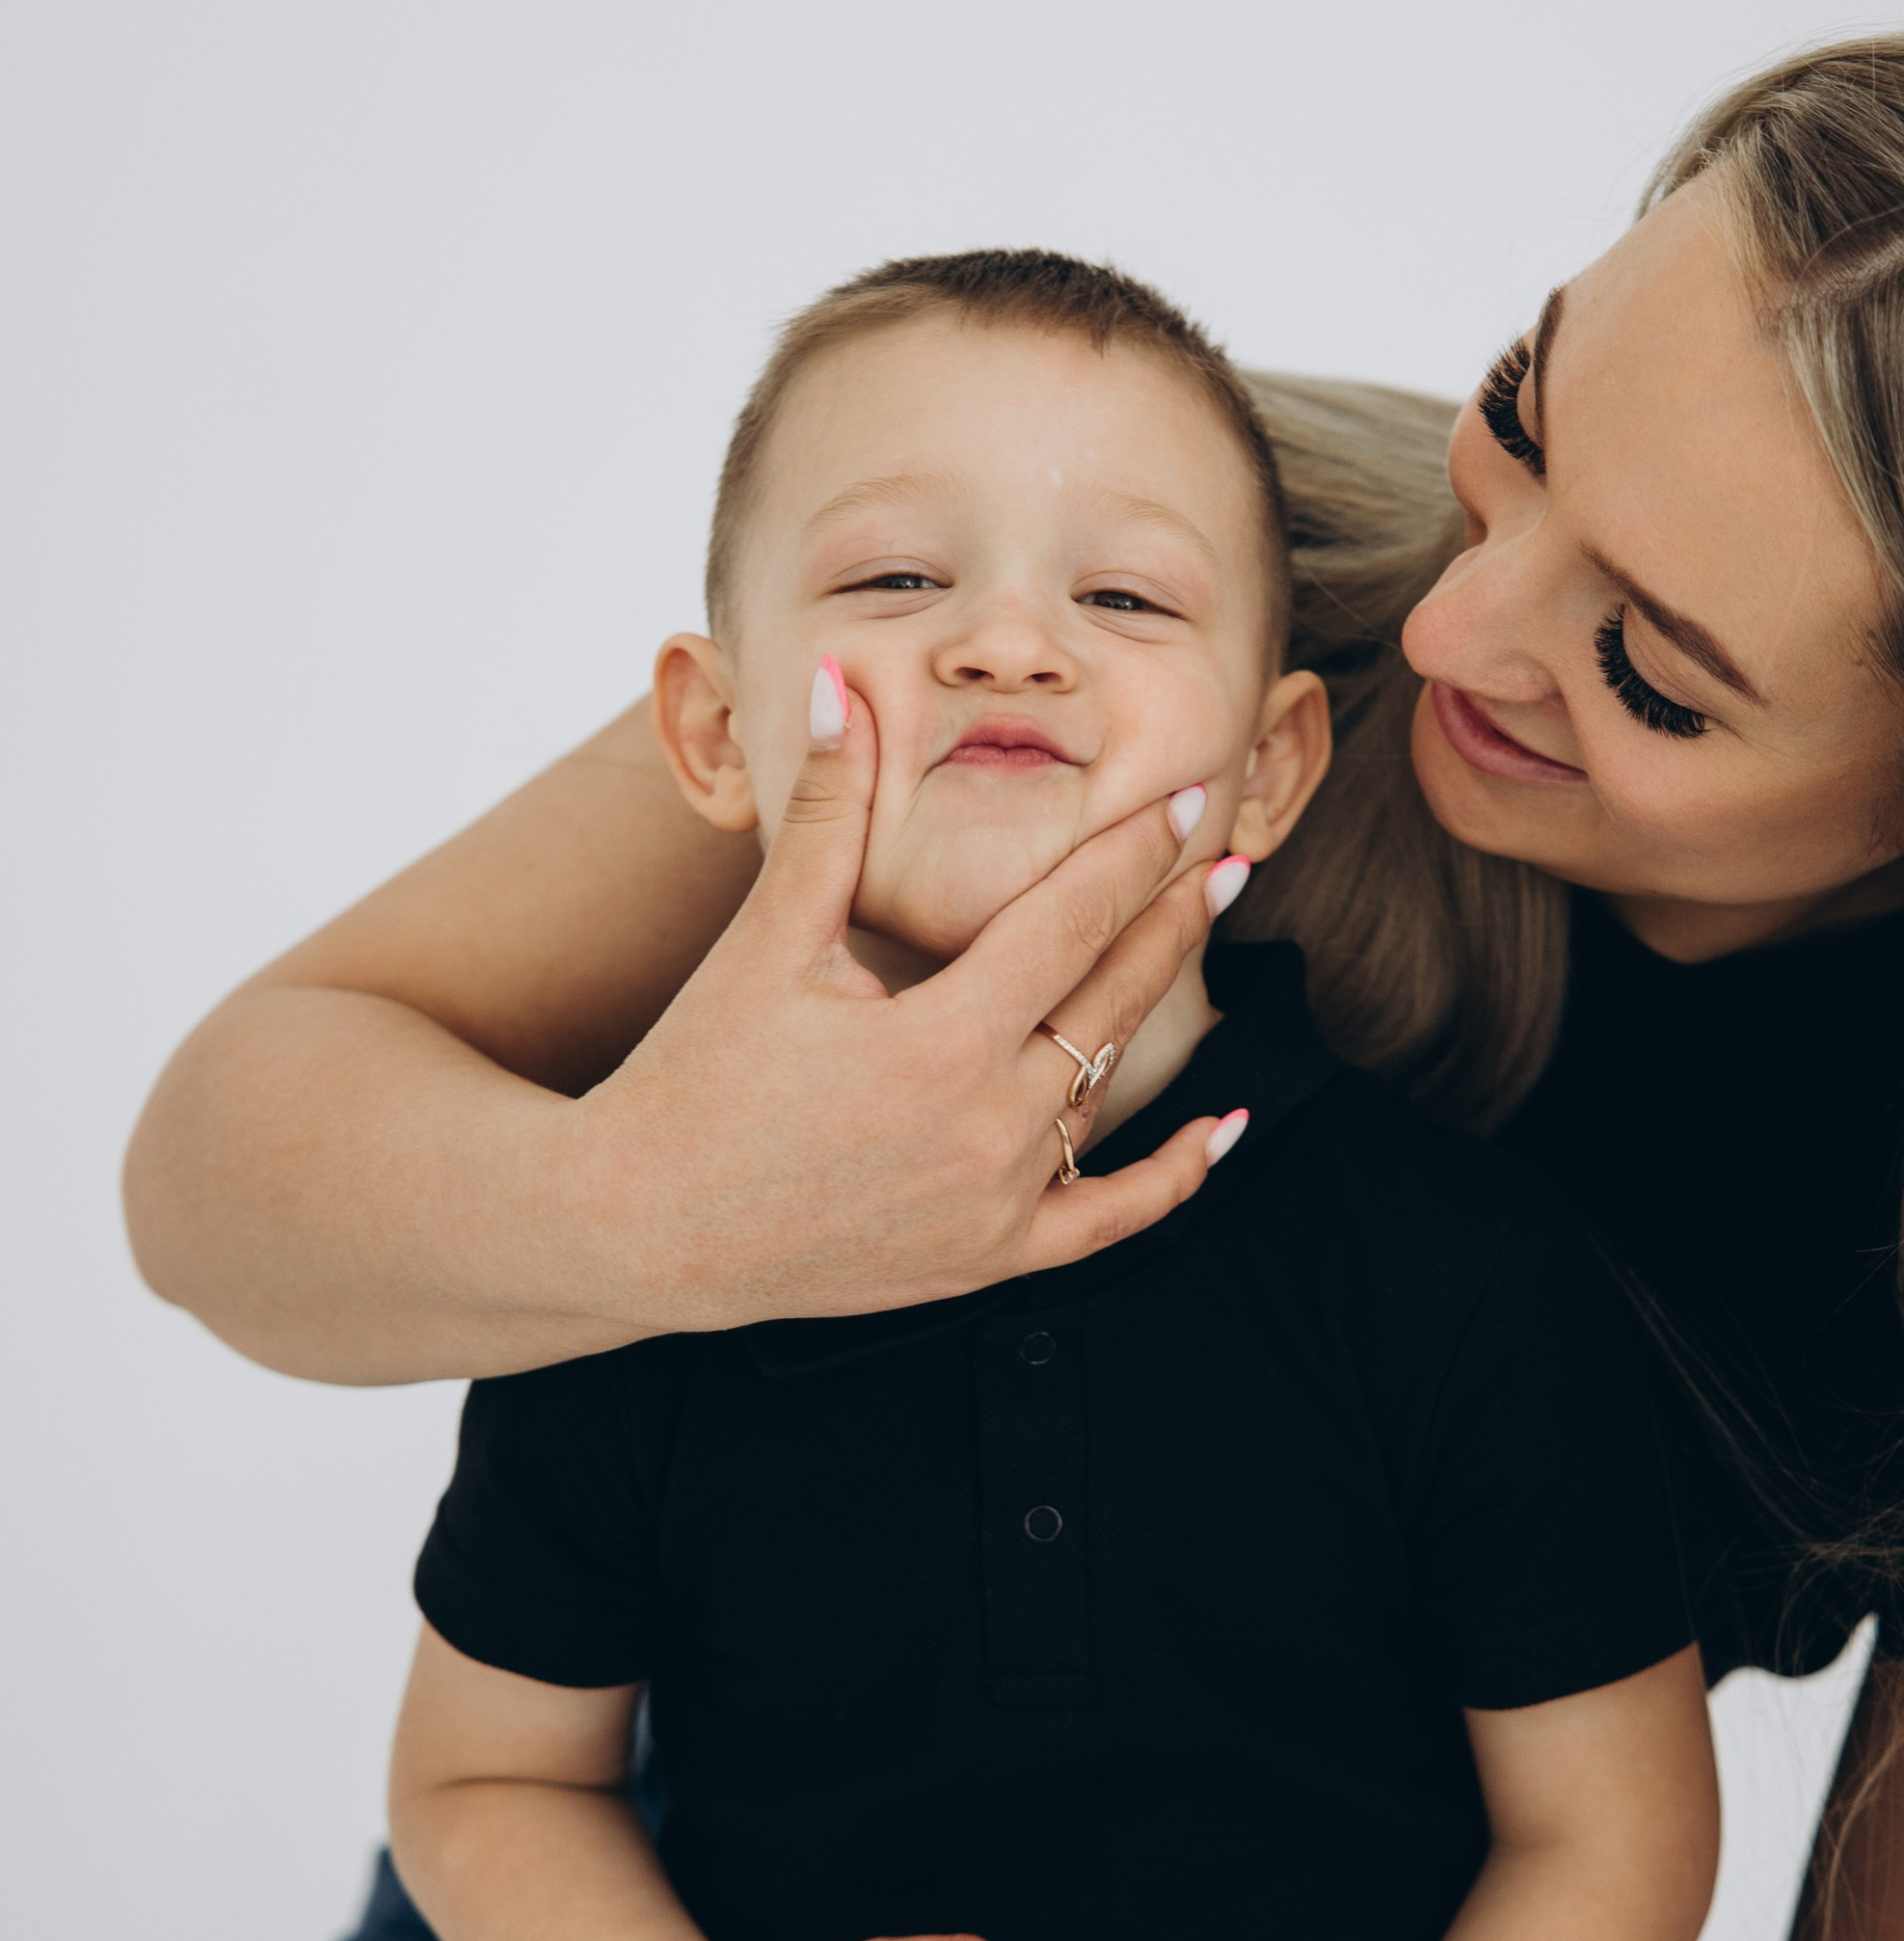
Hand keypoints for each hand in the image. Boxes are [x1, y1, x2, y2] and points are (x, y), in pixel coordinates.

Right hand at [569, 676, 1236, 1329]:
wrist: (644, 1225)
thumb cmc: (698, 1073)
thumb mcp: (768, 938)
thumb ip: (824, 812)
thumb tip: (836, 682)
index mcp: (941, 1040)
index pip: (1070, 922)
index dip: (1132, 854)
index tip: (1182, 796)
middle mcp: (987, 1126)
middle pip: (1112, 1000)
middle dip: (1171, 920)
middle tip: (1222, 853)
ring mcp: (997, 1202)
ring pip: (1105, 1091)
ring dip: (1150, 1014)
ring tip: (1185, 941)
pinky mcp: (989, 1258)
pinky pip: (1109, 1220)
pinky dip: (1171, 1178)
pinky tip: (1220, 1127)